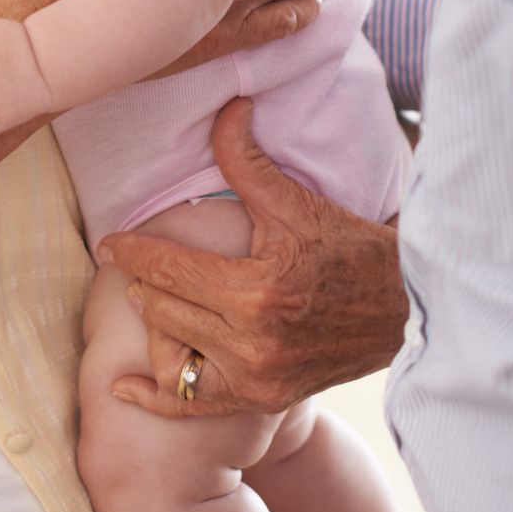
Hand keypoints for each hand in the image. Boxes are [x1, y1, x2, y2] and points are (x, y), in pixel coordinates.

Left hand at [97, 97, 408, 417]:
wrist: (404, 309)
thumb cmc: (349, 248)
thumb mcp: (295, 202)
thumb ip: (247, 159)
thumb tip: (228, 106)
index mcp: (255, 289)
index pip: (169, 269)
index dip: (131, 251)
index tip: (107, 243)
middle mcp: (252, 340)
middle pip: (164, 308)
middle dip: (145, 282)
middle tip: (135, 263)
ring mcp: (258, 377)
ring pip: (173, 351)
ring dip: (156, 324)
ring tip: (151, 299)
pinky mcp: (265, 400)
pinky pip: (194, 405)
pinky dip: (155, 399)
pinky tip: (121, 388)